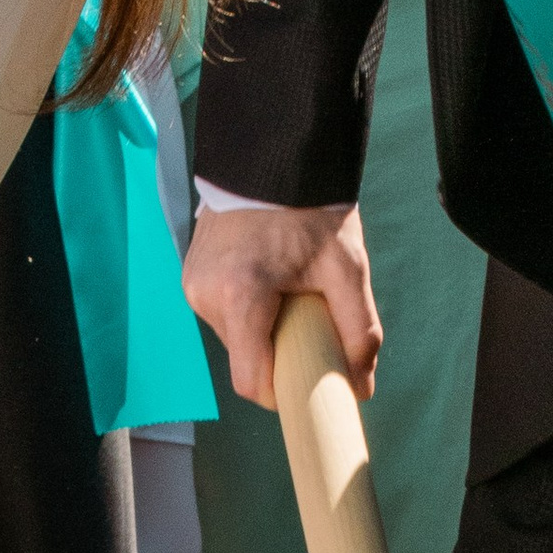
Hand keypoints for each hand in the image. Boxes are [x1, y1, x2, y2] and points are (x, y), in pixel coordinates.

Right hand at [185, 196, 379, 404]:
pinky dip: (248, 312)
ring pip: (234, 338)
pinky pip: (222, 315)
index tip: (308, 386)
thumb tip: (362, 386)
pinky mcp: (190, 275)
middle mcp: (206, 294)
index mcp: (241, 295)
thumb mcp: (347, 270)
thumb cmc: (311, 210)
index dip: (282, 394)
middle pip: (246, 359)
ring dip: (263, 331)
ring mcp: (193, 284)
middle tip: (309, 325)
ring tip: (288, 294)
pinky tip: (267, 282)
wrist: (273, 158)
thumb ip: (360, 331)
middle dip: (279, 354)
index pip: (252, 380)